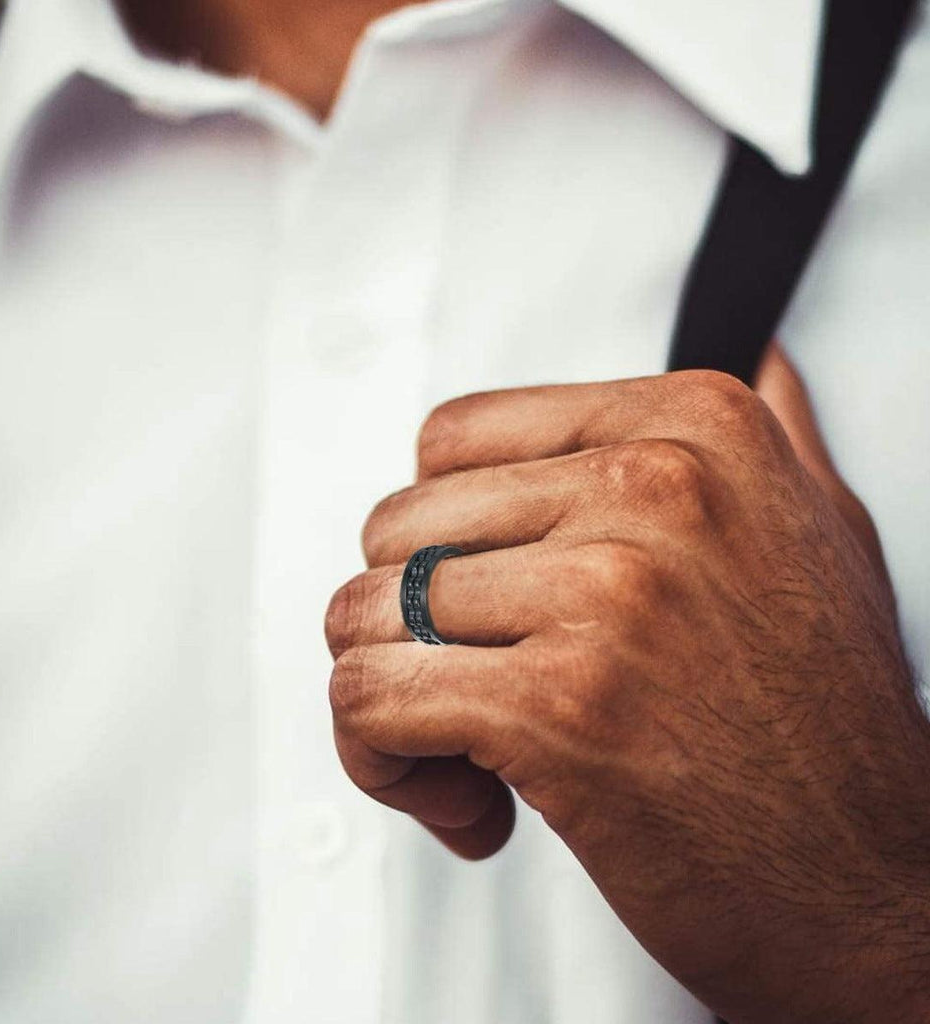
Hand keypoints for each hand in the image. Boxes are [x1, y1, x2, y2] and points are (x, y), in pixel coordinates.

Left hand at [325, 346, 929, 1022]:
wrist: (872, 885)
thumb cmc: (826, 719)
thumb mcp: (823, 534)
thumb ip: (776, 433)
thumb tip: (766, 348)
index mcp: (693, 427)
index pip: (453, 439)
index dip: (439, 531)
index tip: (480, 596)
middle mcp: (653, 488)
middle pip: (399, 526)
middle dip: (405, 619)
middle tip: (470, 685)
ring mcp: (606, 595)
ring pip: (364, 611)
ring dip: (389, 692)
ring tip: (463, 748)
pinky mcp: (559, 709)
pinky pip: (366, 699)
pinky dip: (379, 756)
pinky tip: (463, 799)